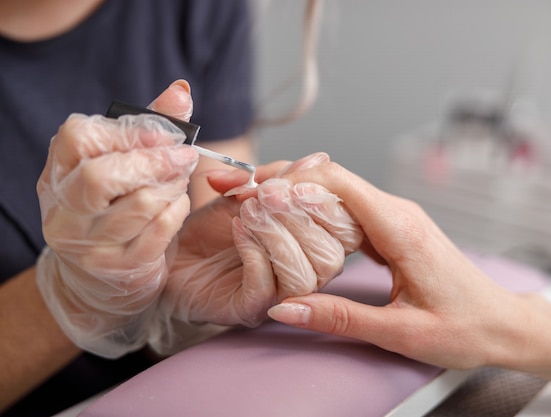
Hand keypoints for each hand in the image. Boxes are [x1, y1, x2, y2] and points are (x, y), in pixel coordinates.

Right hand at [36, 80, 197, 357]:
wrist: (98, 277)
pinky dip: (176, 214)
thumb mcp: (121, 164)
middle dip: (153, 160)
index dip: (126, 131)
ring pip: (136, 206)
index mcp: (60, 173)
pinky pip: (156, 236)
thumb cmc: (113, 207)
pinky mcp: (117, 268)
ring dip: (171, 186)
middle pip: (101, 176)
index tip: (163, 132)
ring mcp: (87, 243)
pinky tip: (180, 204)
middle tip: (185, 155)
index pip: (78, 138)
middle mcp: (65, 210)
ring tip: (182, 178)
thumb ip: (149, 127)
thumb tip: (181, 91)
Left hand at [150, 154, 362, 353]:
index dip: (326, 202)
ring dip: (277, 235)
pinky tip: (237, 229)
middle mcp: (305, 272)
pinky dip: (254, 250)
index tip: (294, 179)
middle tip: (267, 195)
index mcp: (314, 243)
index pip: (347, 230)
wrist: (169, 253)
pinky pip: (266, 286)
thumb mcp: (248, 191)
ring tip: (249, 212)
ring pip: (305, 276)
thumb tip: (318, 159)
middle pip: (333, 255)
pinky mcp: (250, 309)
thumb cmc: (211, 226)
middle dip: (301, 218)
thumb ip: (281, 178)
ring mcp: (280, 296)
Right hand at [244, 153, 522, 369]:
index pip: (335, 181)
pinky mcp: (392, 229)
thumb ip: (340, 317)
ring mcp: (395, 218)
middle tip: (235, 194)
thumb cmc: (466, 327)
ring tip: (251, 206)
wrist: (504, 324)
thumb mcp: (401, 332)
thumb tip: (284, 308)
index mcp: (400, 227)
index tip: (249, 193)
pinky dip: (314, 211)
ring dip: (294, 194)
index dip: (288, 181)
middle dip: (280, 181)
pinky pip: (347, 209)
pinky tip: (289, 224)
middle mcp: (397, 212)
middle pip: (329, 178)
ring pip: (336, 190)